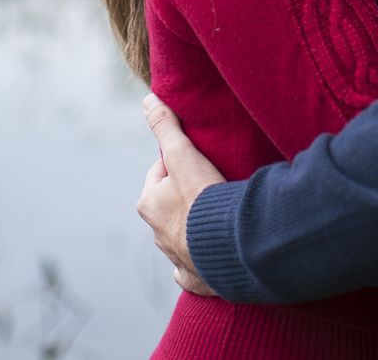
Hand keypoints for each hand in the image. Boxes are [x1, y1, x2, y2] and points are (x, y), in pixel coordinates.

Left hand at [137, 94, 225, 294]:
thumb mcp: (183, 153)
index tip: (200, 164)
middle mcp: (156, 233)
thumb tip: (148, 99)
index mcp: (149, 204)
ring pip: (182, 233)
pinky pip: (193, 267)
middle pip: (171, 203)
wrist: (229, 245)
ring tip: (219, 214)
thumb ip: (166, 126)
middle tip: (212, 186)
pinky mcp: (195, 277)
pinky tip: (210, 252)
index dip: (181, 164)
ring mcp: (176, 257)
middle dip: (187, 195)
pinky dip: (200, 260)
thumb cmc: (203, 196)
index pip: (161, 173)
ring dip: (196, 225)